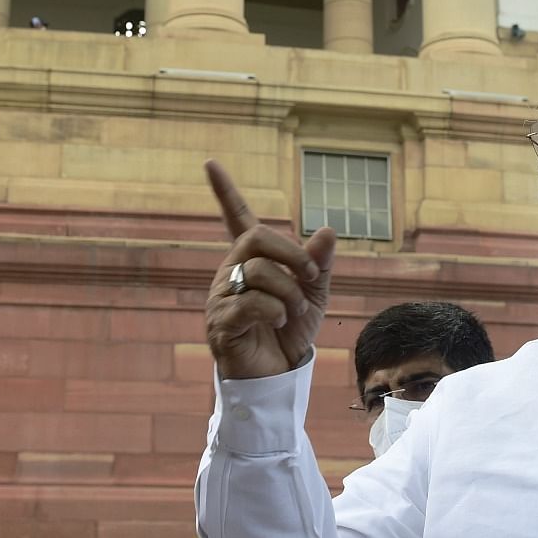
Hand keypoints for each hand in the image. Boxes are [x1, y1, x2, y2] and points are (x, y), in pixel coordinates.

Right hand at [203, 160, 336, 378]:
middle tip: (312, 279)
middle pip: (256, 239)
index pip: (235, 218)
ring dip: (289, 292)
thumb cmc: (290, 332)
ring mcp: (222, 296)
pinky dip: (275, 311)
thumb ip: (319, 264)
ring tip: (294, 313)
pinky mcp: (221, 322)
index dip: (225, 192)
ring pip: (257, 272)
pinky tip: (279, 323)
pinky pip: (250, 303)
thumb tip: (327, 229)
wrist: (279, 374)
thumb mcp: (314, 295)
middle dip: (293, 255)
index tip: (211, 163)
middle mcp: (231, 272)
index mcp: (251, 260)